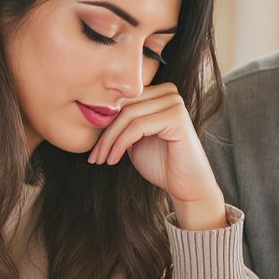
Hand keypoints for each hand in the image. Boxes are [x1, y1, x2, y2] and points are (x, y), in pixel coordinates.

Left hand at [87, 83, 225, 229]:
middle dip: (104, 132)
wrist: (185, 186)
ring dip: (109, 141)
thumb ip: (121, 122)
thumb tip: (93, 113)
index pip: (122, 98)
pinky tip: (113, 160)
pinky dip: (120, 144)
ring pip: (127, 115)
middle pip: (123, 104)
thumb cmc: (161, 164)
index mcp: (158, 92)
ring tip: (101, 160)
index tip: (93, 148)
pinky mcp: (176, 116)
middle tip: (94, 156)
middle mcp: (168, 92)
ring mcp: (174, 102)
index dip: (103, 121)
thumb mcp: (134, 138)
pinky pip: (137, 126)